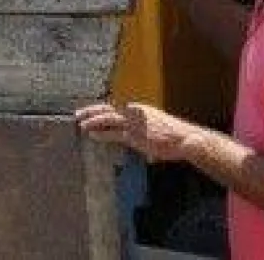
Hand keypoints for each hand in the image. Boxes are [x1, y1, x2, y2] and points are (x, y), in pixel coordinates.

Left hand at [76, 101, 199, 163]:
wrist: (185, 138)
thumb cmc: (175, 136)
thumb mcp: (159, 130)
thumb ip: (148, 136)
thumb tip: (148, 154)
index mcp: (139, 109)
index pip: (116, 108)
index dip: (102, 110)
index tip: (91, 112)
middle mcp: (134, 113)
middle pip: (108, 109)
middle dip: (91, 111)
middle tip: (78, 114)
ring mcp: (134, 124)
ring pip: (107, 119)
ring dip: (92, 121)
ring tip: (81, 124)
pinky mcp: (135, 136)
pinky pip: (113, 134)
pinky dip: (102, 133)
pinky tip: (92, 134)